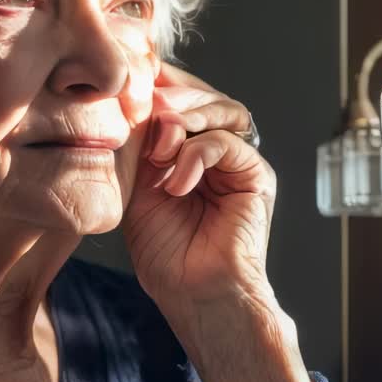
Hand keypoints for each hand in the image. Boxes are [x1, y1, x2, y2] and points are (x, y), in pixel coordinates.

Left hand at [122, 63, 311, 381]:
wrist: (195, 296)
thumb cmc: (167, 253)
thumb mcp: (136, 188)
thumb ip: (138, 146)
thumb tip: (130, 103)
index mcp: (188, 148)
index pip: (178, 98)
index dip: (155, 85)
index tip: (126, 86)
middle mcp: (217, 148)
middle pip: (201, 95)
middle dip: (169, 98)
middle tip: (141, 111)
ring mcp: (238, 160)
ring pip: (220, 109)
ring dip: (185, 119)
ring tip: (159, 147)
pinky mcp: (256, 176)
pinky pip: (228, 143)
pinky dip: (198, 155)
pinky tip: (177, 183)